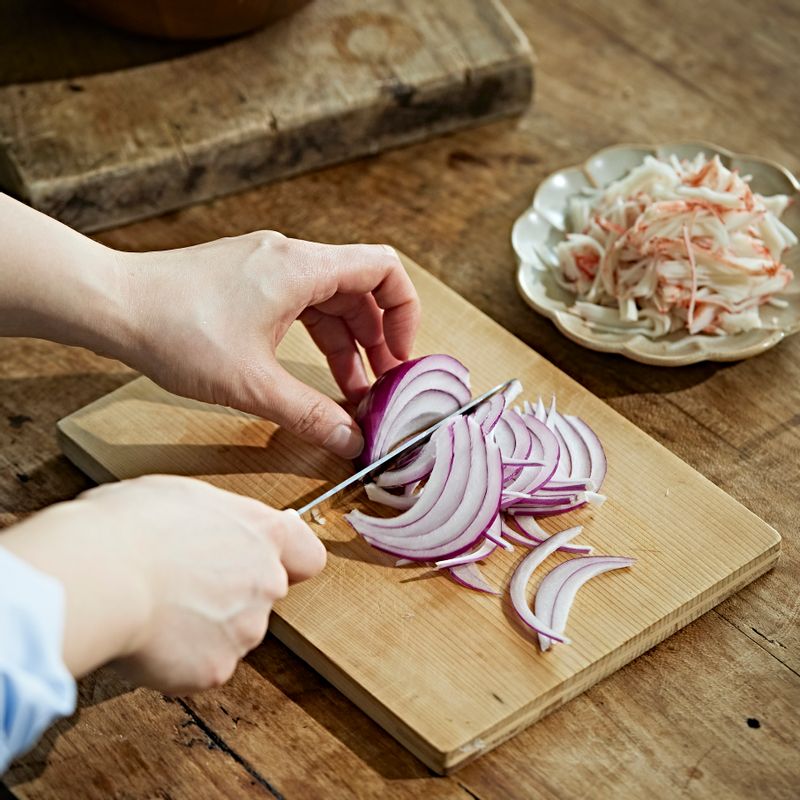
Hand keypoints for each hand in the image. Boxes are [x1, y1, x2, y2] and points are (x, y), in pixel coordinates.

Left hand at [0, 197, 419, 458]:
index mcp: (301, 268)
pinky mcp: (249, 281)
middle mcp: (289, 258)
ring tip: (354, 390)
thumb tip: (350, 439)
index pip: (383, 270)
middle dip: (378, 338)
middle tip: (384, 384)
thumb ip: (310, 413)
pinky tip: (316, 373)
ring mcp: (268, 267)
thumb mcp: (253, 383)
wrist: (113, 305)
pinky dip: (318, 337)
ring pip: (331, 300)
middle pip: (361, 289)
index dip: (405, 313)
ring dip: (348, 343)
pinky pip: (302, 305)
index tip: (401, 356)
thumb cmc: (175, 329)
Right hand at [0, 475, 325, 692]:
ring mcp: (245, 630)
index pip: (308, 555)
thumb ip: (217, 518)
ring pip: (232, 633)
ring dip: (204, 627)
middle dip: (231, 593)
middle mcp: (266, 582)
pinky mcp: (216, 669)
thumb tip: (214, 527)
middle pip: (262, 594)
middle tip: (183, 585)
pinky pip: (201, 667)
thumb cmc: (129, 526)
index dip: (289, 560)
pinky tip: (149, 637)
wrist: (99, 576)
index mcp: (262, 533)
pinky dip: (178, 659)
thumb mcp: (181, 495)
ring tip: (157, 609)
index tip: (268, 560)